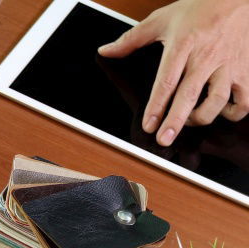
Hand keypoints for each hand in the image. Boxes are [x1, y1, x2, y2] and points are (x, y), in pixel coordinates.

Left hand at [98, 0, 248, 145]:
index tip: (148, 125)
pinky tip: (221, 113)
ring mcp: (228, 64)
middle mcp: (206, 57)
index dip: (156, 107)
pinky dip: (233, 112)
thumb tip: (106, 51)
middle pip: (189, 96)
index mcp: (183, 46)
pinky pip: (244, 100)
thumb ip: (132, 39)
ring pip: (217, 101)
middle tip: (164, 139)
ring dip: (201, 118)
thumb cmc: (201, 8)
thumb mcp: (162, 19)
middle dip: (175, 122)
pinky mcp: (246, 70)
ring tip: (188, 122)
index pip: (167, 82)